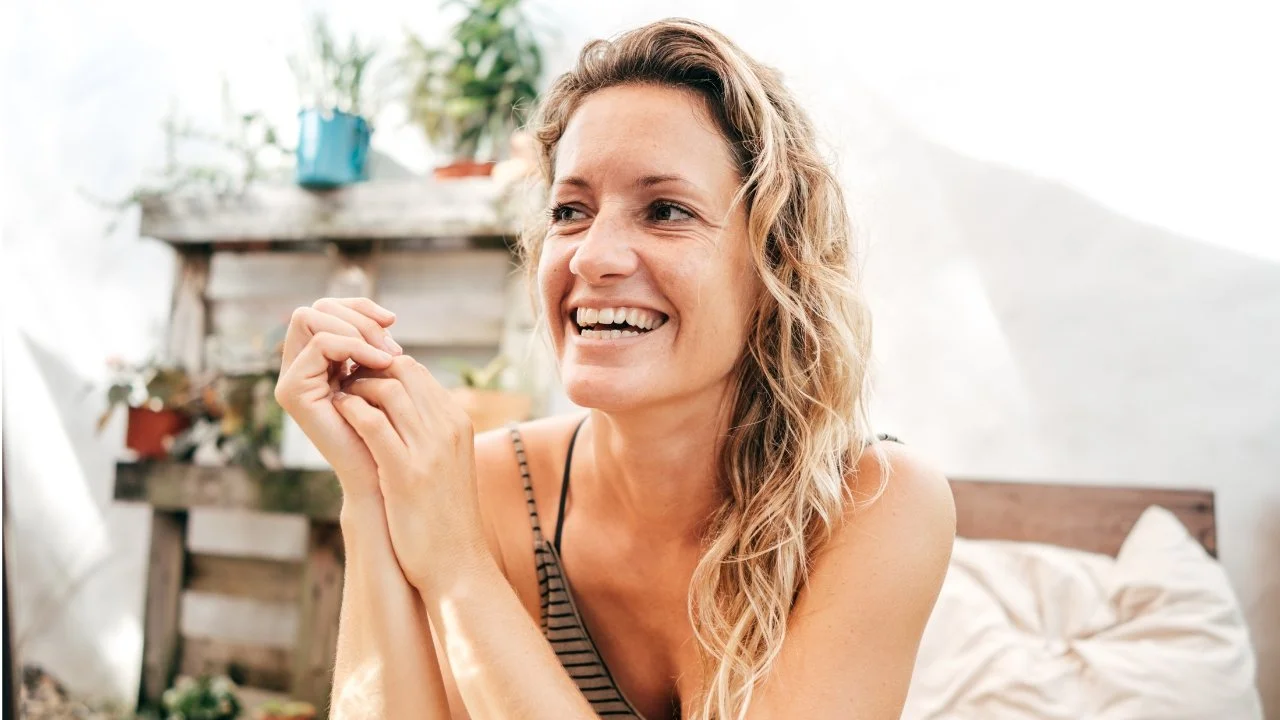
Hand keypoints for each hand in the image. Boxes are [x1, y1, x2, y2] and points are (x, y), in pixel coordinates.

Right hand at [274, 297, 401, 498]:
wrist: (381, 477)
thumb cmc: (390, 432)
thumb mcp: (384, 379)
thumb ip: (376, 349)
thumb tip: (388, 317)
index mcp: (320, 362)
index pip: (328, 309)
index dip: (360, 308)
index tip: (393, 321)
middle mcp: (299, 368)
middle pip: (316, 307)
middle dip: (358, 316)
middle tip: (391, 343)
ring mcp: (291, 379)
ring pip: (311, 317)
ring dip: (357, 329)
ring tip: (389, 355)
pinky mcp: (292, 391)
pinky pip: (320, 344)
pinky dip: (354, 345)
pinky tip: (382, 362)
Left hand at [330, 356, 488, 588]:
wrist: (457, 563)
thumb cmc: (444, 517)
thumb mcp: (446, 464)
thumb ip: (428, 433)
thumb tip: (400, 410)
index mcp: (457, 423)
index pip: (417, 372)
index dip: (382, 368)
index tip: (358, 379)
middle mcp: (448, 428)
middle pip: (403, 371)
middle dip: (366, 369)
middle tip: (341, 382)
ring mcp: (430, 448)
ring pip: (388, 389)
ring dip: (355, 387)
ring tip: (336, 397)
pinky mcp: (406, 472)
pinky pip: (372, 423)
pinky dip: (350, 410)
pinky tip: (337, 414)